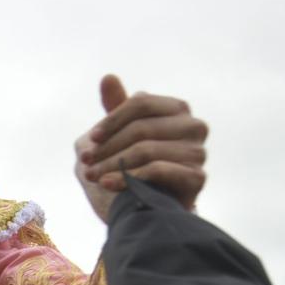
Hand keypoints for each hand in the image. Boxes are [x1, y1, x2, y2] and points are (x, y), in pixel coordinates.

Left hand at [75, 75, 207, 221]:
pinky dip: (128, 177)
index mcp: (176, 108)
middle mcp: (193, 126)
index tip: (91, 140)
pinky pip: (158, 170)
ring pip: (146, 150)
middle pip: (141, 128)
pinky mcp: (197, 177)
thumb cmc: (133, 165)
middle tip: (86, 164)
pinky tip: (109, 184)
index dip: (112, 120)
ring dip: (112, 165)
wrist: (148, 208)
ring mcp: (198, 151)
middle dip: (108, 148)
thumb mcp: (120, 135)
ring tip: (94, 177)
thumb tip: (108, 77)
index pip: (141, 102)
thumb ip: (116, 107)